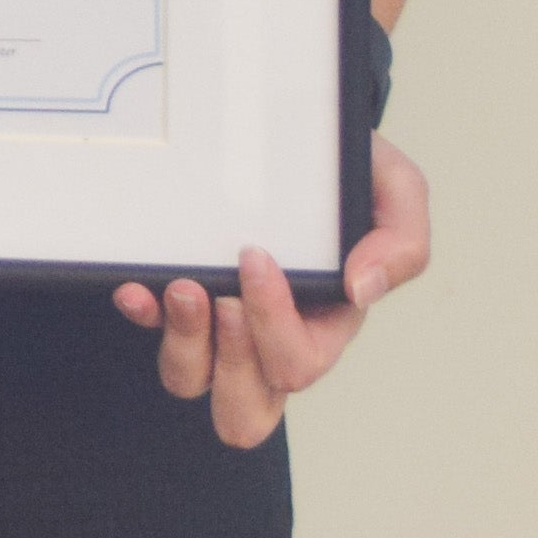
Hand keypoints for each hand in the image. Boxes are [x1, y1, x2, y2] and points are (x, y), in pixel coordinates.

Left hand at [115, 136, 429, 446]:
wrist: (292, 127)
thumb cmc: (340, 169)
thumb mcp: (394, 188)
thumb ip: (402, 242)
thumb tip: (362, 289)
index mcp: (324, 323)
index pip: (298, 363)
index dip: (272, 323)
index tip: (254, 255)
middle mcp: (268, 335)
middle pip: (246, 410)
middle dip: (229, 362)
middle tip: (221, 297)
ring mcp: (217, 319)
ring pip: (189, 380)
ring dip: (182, 342)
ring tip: (183, 287)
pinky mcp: (175, 293)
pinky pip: (149, 327)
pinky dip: (140, 314)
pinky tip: (135, 286)